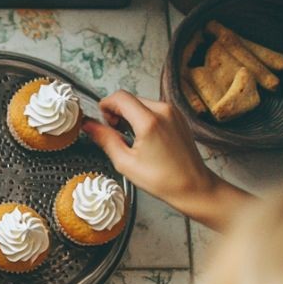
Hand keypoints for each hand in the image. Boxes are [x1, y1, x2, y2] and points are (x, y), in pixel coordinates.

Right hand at [82, 91, 249, 230]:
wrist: (193, 186)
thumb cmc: (163, 179)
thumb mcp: (125, 162)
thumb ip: (105, 139)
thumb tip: (89, 126)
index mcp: (149, 121)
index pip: (119, 97)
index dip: (105, 106)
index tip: (103, 120)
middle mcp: (164, 111)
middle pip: (130, 98)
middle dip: (117, 112)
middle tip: (115, 133)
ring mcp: (173, 112)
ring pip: (141, 103)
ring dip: (130, 115)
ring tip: (131, 138)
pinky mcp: (178, 116)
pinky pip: (154, 109)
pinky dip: (143, 118)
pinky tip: (144, 138)